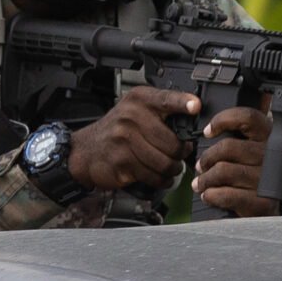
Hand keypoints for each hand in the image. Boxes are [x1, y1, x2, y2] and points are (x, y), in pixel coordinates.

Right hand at [67, 87, 199, 190]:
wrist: (86, 150)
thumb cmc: (117, 131)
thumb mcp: (135, 110)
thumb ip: (161, 111)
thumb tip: (194, 119)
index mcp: (139, 100)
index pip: (166, 99)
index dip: (183, 103)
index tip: (195, 106)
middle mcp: (131, 117)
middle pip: (172, 142)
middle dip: (181, 153)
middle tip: (179, 154)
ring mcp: (124, 140)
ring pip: (165, 162)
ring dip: (173, 169)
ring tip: (171, 167)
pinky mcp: (122, 162)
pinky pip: (153, 176)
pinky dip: (162, 180)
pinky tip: (161, 177)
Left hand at [189, 102, 281, 216]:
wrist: (268, 209)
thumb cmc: (253, 175)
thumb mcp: (251, 151)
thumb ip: (236, 138)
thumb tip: (206, 132)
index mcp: (270, 137)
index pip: (247, 117)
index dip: (222, 120)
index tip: (207, 132)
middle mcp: (272, 156)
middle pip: (227, 147)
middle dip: (207, 158)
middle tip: (201, 166)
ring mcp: (268, 179)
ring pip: (223, 171)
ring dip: (205, 179)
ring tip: (201, 183)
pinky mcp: (262, 201)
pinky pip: (226, 195)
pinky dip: (210, 195)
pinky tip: (208, 195)